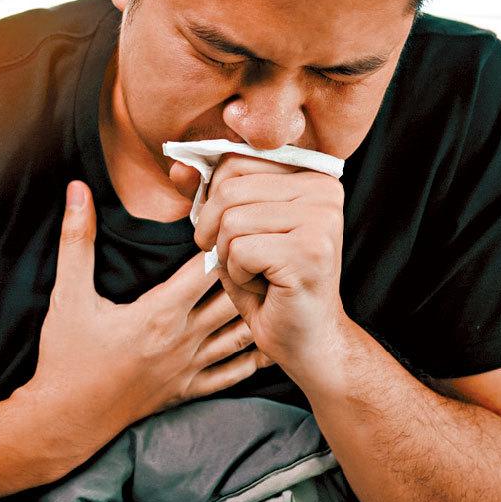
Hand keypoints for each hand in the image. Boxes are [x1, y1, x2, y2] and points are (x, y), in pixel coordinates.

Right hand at [18, 180, 274, 444]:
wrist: (65, 420)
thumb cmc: (65, 357)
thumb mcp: (67, 294)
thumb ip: (76, 238)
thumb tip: (76, 190)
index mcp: (158, 313)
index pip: (206, 270)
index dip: (221, 242)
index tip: (229, 220)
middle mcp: (182, 340)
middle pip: (233, 299)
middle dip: (248, 271)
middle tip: (264, 246)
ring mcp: (189, 369)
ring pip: (240, 335)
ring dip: (258, 310)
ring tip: (276, 285)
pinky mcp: (188, 391)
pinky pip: (233, 374)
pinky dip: (254, 356)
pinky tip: (269, 339)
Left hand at [191, 153, 348, 379]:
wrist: (305, 340)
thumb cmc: (269, 284)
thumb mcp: (235, 228)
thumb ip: (210, 192)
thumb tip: (178, 167)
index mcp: (310, 174)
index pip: (235, 162)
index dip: (213, 200)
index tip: (229, 231)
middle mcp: (323, 189)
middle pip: (229, 189)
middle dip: (216, 231)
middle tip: (240, 259)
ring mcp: (321, 219)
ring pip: (231, 221)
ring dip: (229, 257)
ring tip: (257, 273)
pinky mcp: (310, 251)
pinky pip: (240, 251)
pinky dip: (239, 276)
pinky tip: (266, 288)